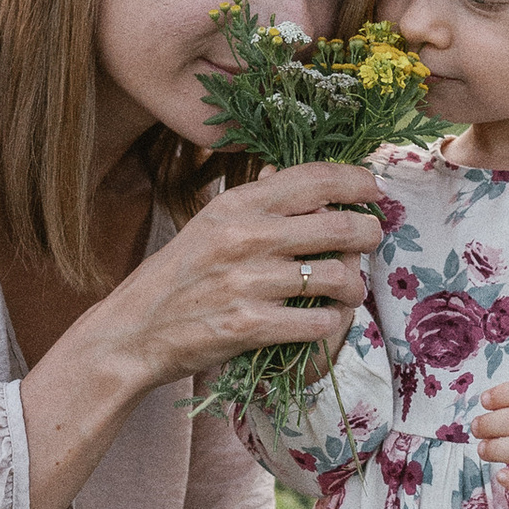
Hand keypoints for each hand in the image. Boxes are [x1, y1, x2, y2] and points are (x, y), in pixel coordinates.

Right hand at [127, 160, 386, 384]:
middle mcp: (245, 237)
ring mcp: (248, 283)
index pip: (315, 178)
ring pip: (337, 276)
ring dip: (354, 286)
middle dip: (369, 233)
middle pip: (339, 225)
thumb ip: (256, 202)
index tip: (374, 189)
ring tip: (349, 290)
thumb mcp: (210, 223)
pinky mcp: (249, 326)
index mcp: (237, 205)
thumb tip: (301, 178)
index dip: (356, 180)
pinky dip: (330, 322)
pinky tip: (323, 320)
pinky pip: (317, 322)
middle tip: (371, 240)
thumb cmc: (178, 275)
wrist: (134, 330)